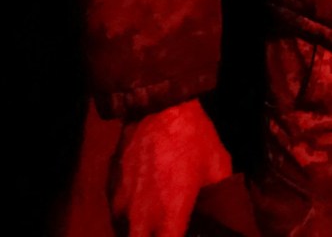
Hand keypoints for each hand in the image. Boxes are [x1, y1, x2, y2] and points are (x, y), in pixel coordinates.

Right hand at [110, 98, 232, 236]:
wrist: (159, 106)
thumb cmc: (192, 137)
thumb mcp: (218, 166)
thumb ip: (217, 196)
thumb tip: (221, 209)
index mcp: (169, 216)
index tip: (181, 234)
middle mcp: (140, 216)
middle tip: (165, 230)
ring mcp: (121, 202)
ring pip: (124, 232)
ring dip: (138, 230)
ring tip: (153, 221)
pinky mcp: (110, 187)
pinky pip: (116, 211)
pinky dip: (127, 213)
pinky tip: (142, 201)